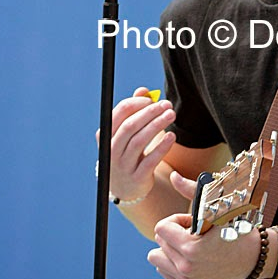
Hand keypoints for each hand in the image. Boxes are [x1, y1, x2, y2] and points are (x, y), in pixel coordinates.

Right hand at [98, 87, 176, 202]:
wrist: (126, 187)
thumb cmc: (127, 152)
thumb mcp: (126, 134)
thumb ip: (134, 111)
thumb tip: (143, 91)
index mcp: (105, 135)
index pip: (120, 113)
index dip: (138, 103)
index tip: (153, 99)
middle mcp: (111, 150)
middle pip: (130, 126)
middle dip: (150, 112)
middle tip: (167, 104)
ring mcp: (123, 165)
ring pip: (139, 141)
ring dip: (157, 125)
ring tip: (171, 114)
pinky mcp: (137, 177)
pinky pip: (150, 160)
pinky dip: (162, 147)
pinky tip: (172, 136)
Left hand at [147, 172, 260, 278]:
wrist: (251, 257)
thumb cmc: (236, 230)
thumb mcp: (216, 208)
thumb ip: (192, 191)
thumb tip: (173, 176)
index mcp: (191, 249)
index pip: (161, 228)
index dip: (176, 221)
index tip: (192, 223)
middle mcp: (186, 268)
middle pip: (158, 242)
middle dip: (174, 234)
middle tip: (196, 234)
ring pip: (156, 257)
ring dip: (170, 249)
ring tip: (191, 246)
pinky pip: (163, 270)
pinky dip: (173, 262)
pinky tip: (192, 258)